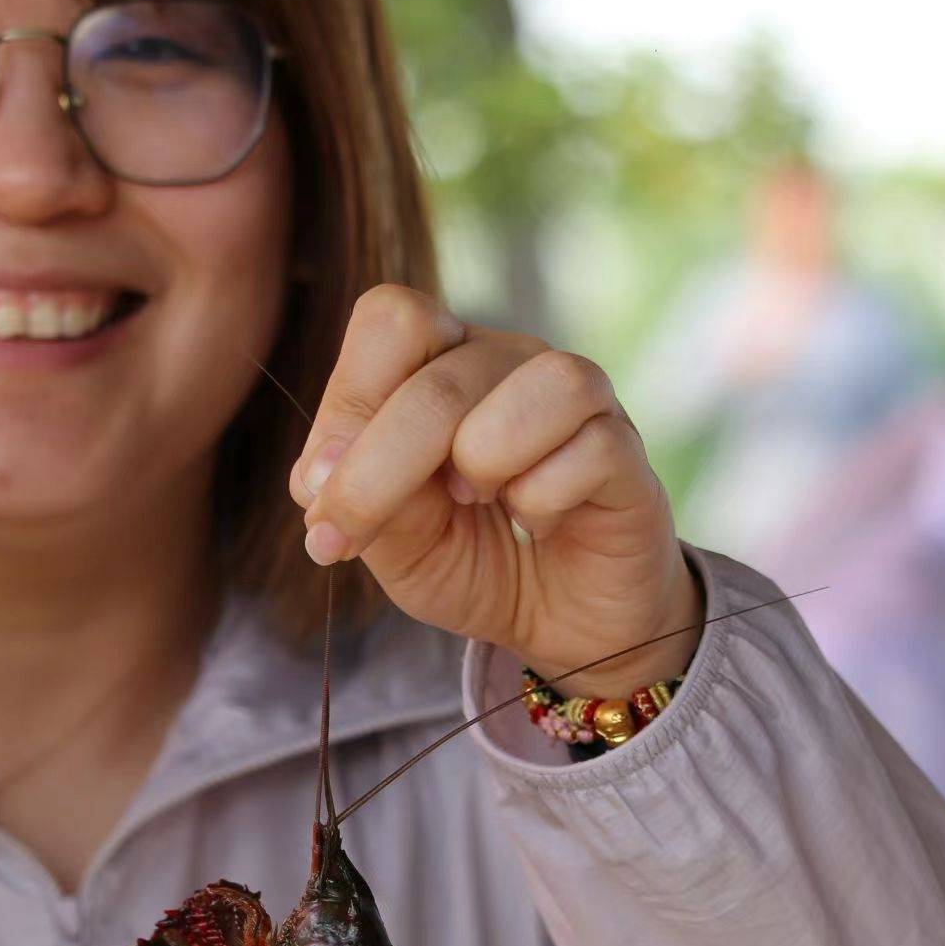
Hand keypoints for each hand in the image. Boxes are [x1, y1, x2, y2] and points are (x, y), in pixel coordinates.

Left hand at [290, 286, 701, 696]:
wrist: (564, 626)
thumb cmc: (475, 563)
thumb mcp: (394, 545)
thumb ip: (356, 497)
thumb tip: (319, 471)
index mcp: (439, 361)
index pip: (392, 319)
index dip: (348, 407)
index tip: (324, 495)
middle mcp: (507, 358)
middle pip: (437, 378)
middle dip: (377, 473)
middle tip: (350, 537)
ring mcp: (575, 394)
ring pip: (526, 388)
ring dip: (482, 464)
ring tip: (483, 502)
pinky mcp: (625, 446)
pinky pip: (586, 448)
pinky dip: (545, 500)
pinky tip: (541, 523)